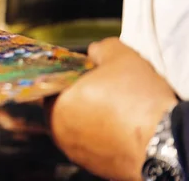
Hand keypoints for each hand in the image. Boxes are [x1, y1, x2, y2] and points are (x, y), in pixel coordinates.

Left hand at [46, 38, 178, 180]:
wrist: (163, 142)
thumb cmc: (136, 100)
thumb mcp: (120, 57)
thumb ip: (101, 49)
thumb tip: (94, 52)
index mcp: (54, 104)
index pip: (55, 82)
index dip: (74, 73)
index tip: (92, 71)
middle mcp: (59, 132)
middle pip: (68, 104)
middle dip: (84, 94)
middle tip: (108, 88)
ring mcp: (77, 152)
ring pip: (81, 124)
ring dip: (95, 115)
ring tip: (119, 106)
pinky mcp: (96, 167)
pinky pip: (96, 143)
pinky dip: (106, 134)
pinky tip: (124, 125)